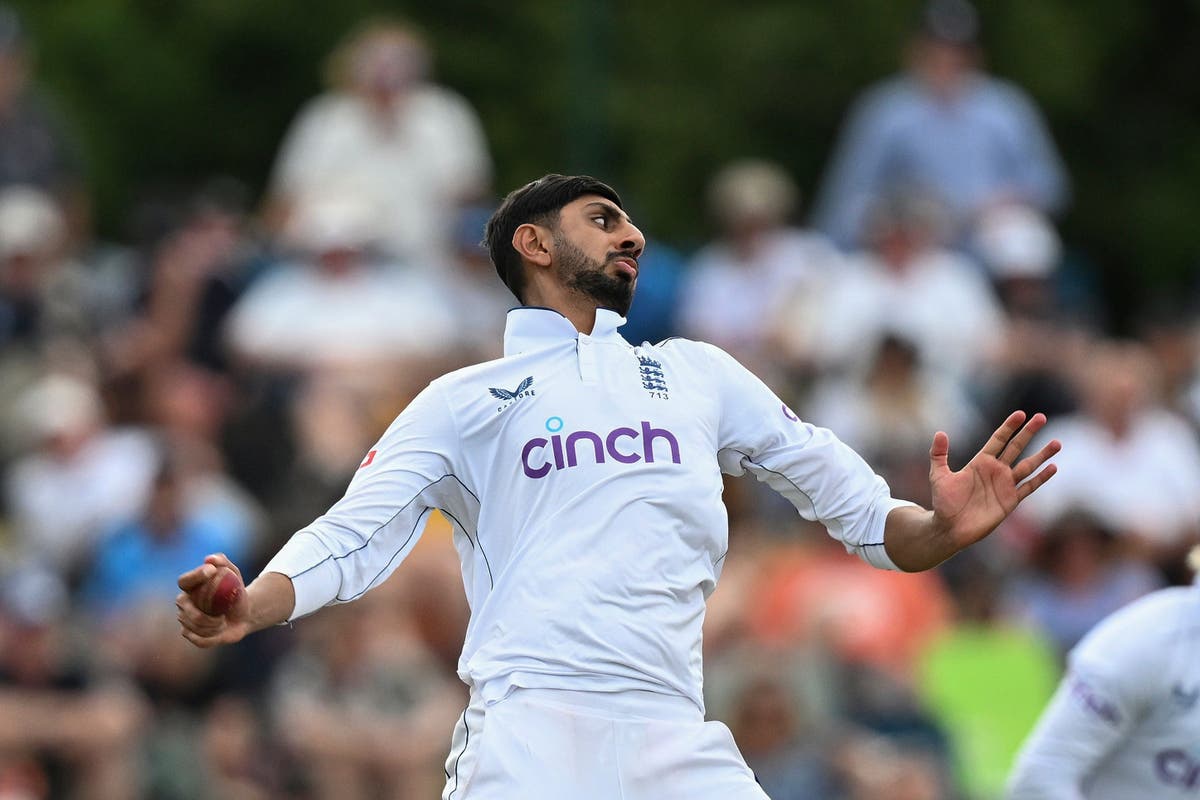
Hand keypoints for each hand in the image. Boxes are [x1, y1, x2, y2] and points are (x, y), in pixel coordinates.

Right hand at [176, 553, 252, 647]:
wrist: (243, 614)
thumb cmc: (235, 592)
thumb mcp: (234, 574)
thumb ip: (223, 563)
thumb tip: (209, 559)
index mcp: (190, 587)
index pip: (184, 581)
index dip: (195, 576)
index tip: (211, 571)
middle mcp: (183, 603)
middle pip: (186, 610)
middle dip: (203, 615)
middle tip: (222, 616)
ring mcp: (184, 619)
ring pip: (193, 626)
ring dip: (212, 627)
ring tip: (224, 622)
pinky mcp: (190, 634)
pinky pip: (198, 639)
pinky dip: (212, 637)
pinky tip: (220, 631)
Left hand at [929, 411, 1060, 550]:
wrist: (950, 528)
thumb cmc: (944, 502)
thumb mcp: (939, 475)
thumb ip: (938, 454)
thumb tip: (940, 433)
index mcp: (980, 462)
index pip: (998, 439)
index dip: (1009, 427)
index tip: (1021, 414)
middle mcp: (996, 470)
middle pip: (1016, 447)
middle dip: (1028, 432)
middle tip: (1042, 417)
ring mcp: (1005, 485)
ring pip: (1028, 465)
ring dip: (1042, 455)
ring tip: (1057, 443)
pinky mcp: (1011, 501)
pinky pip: (1029, 487)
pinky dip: (1041, 478)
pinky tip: (1053, 468)